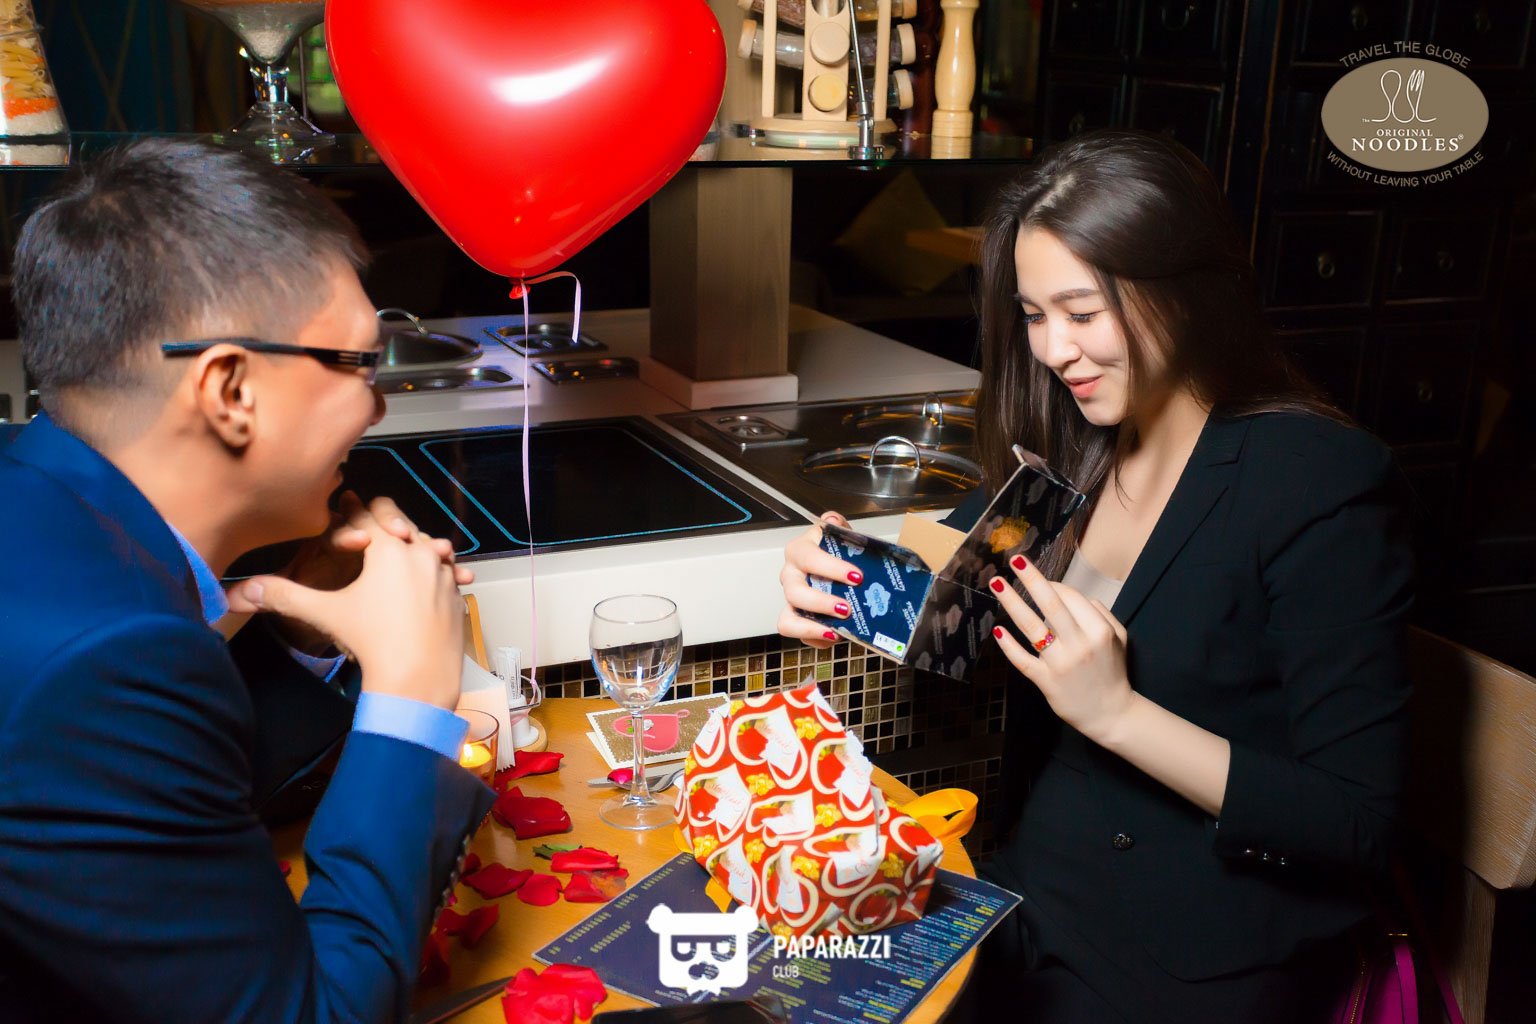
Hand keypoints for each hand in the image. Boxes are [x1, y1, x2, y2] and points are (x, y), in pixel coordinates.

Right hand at [224, 491, 473, 652]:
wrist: (418, 680)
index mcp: (389, 549)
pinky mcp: (457, 595)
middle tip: (372, 518)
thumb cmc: (372, 643)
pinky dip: (433, 569)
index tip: (346, 501)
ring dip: (413, 544)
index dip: (352, 510)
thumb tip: (237, 591)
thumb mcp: (324, 614)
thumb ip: (282, 596)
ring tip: (399, 544)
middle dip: (385, 521)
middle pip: (402, 525)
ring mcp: (445, 574)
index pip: (367, 517)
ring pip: (428, 547)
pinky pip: (446, 572)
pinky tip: (423, 577)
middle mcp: (423, 554)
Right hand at [775, 511, 862, 648]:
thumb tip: (831, 519)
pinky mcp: (797, 620)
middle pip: (795, 592)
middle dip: (821, 602)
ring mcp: (792, 600)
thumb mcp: (845, 538)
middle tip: (847, 608)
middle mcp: (791, 575)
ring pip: (788, 619)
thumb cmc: (843, 555)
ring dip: (812, 626)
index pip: (806, 556)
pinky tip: (835, 636)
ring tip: (836, 630)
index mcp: (801, 551)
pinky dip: (817, 638)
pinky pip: (799, 634)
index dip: (830, 567)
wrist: (848, 574)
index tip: (856, 576)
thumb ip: (839, 528)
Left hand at [989, 554, 1135, 743]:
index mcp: (1099, 630)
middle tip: (1015, 560)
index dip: (1053, 584)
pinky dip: (1009, 645)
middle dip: (1031, 579)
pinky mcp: (1046, 681)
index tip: (1040, 580)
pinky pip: (1023, 660)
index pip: (1070, 597)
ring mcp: (1061, 663)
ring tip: (997, 584)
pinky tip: (997, 630)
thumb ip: (1102, 613)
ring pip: (1032, 627)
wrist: (1111, 714)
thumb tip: (1076, 596)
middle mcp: (1080, 644)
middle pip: (1051, 604)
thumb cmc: (1113, 671)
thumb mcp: (1120, 637)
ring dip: (1013, 602)